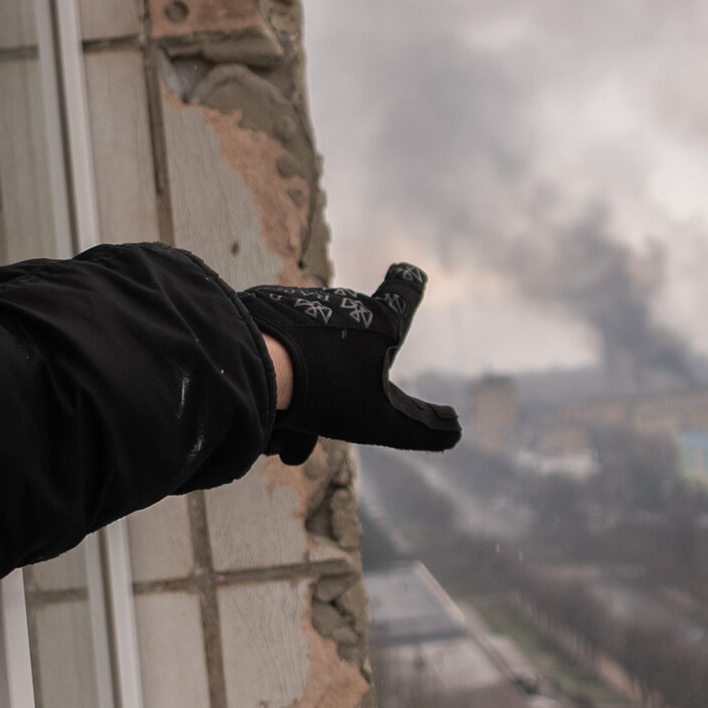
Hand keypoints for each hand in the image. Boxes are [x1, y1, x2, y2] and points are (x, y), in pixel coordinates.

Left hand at [239, 264, 461, 463]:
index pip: (404, 291)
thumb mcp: (382, 420)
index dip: (409, 285)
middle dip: (340, 385)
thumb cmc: (326, 388)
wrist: (253, 362)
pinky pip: (275, 347)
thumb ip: (422, 429)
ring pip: (308, 352)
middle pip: (350, 341)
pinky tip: (263, 416)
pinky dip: (272, 379)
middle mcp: (342, 303)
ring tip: (284, 430)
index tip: (409, 274)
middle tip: (326, 419)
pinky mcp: (261, 309)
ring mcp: (301, 302)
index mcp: (379, 320)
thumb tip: (455, 432)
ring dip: (299, 392)